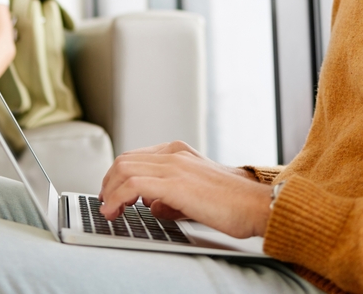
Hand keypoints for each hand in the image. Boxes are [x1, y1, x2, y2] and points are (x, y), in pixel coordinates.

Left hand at [98, 141, 271, 237]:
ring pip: (124, 168)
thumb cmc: (234, 204)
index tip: (111, 195)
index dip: (117, 176)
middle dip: (108, 183)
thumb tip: (153, 206)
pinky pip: (133, 184)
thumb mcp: (195, 196)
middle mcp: (175, 154)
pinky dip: (117, 197)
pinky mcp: (175, 183)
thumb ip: (171, 198)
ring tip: (108, 210)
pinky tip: (115, 210)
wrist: (257, 205)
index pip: (136, 158)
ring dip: (109, 191)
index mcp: (179, 153)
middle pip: (125, 160)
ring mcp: (175, 165)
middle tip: (105, 204)